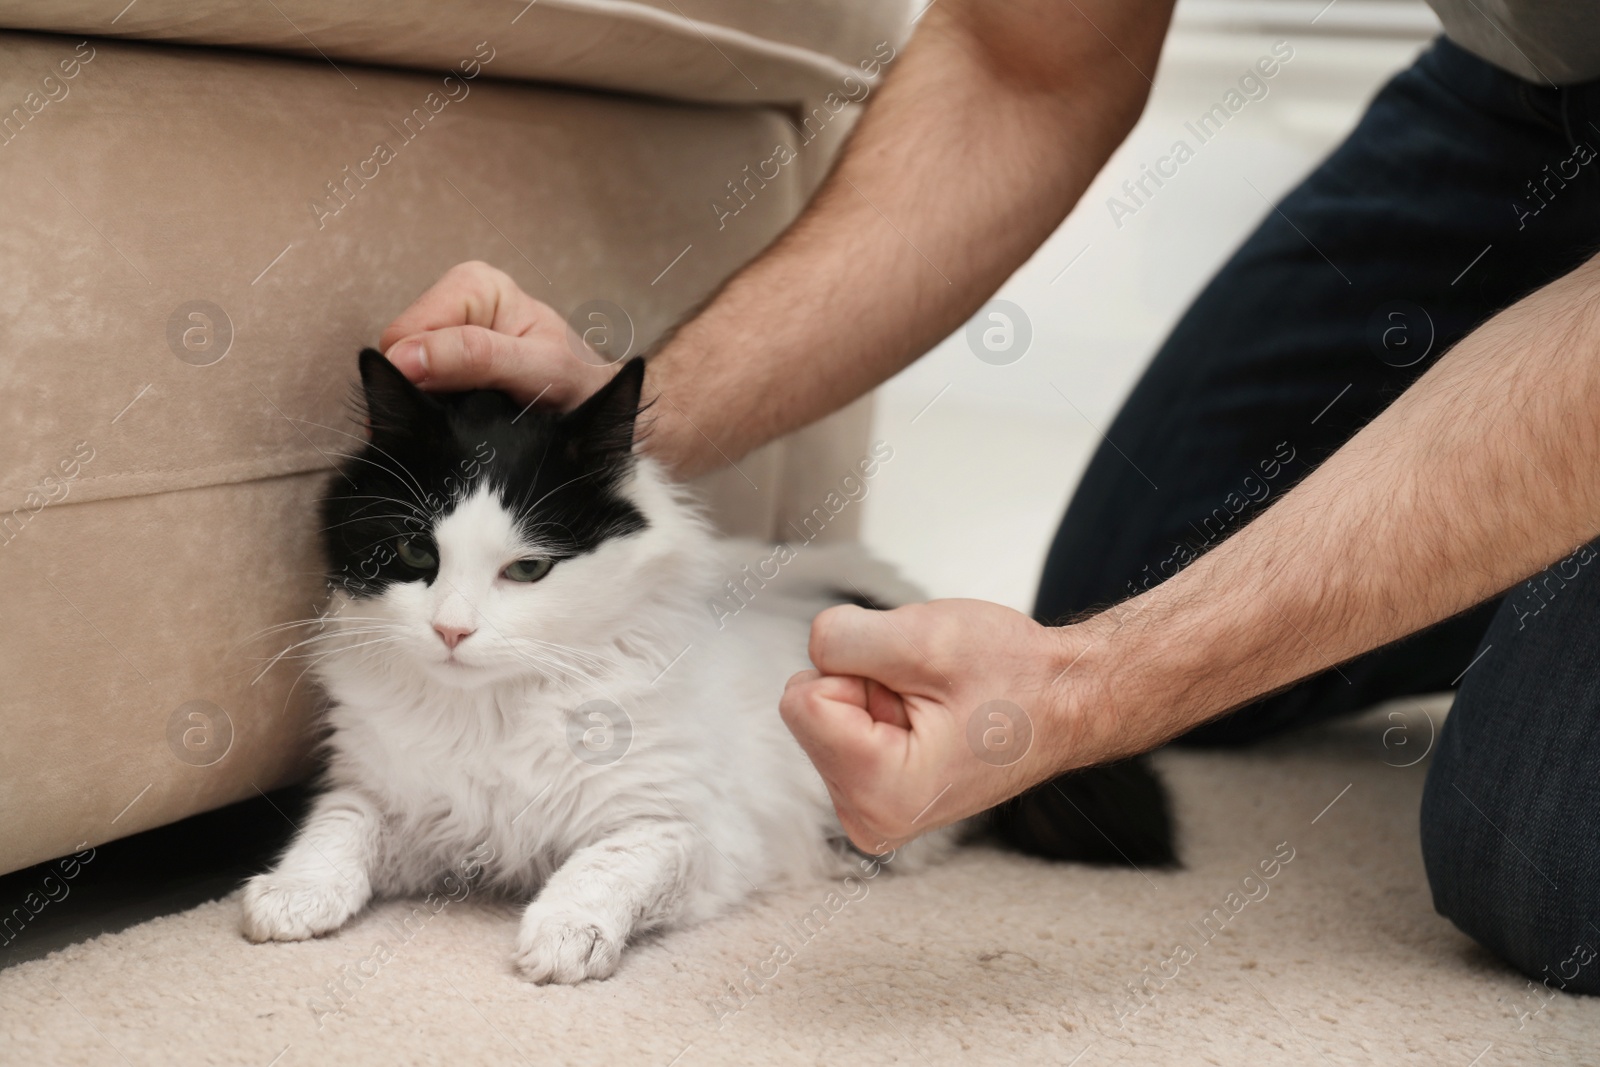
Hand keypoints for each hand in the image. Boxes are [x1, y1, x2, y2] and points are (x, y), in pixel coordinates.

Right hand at [378, 261, 617, 407]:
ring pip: (404, 372)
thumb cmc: (578, 380)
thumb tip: (408, 358)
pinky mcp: (447, 358)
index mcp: (473, 284)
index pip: (404, 334)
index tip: (445, 406)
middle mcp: (455, 300)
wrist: (595, 403)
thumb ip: (476, 357)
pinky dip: (435, 406)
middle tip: (464, 413)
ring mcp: (449, 330)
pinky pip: (418, 384)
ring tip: (471, 413)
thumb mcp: (537, 368)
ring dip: (429, 400)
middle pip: (399, 352)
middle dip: (421, 386)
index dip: (413, 373)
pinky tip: (463, 414)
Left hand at [779, 599, 1088, 852]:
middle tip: (931, 694)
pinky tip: (929, 719)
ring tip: (936, 706)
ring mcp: (870, 812)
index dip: (858, 672)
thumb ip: (844, 638)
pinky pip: (842, 728)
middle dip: (865, 684)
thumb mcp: (925, 637)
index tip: (917, 686)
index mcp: (879, 794)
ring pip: (826, 715)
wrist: (1064, 702)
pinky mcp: (873, 797)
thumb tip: (811, 649)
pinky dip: (879, 709)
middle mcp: (869, 818)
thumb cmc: (1015, 677)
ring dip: (875, 694)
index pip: (803, 699)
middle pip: (811, 710)